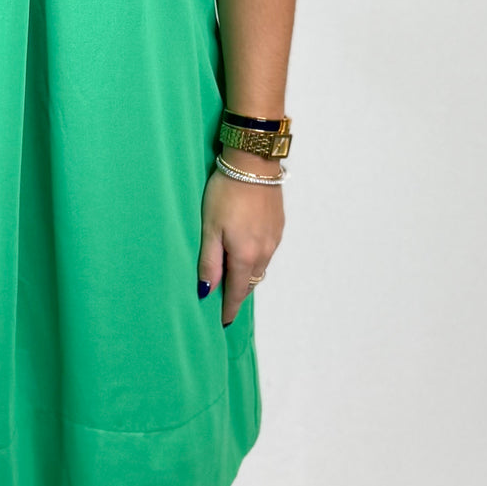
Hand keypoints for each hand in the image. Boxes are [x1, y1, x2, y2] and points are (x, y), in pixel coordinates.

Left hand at [197, 167, 284, 327]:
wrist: (253, 162)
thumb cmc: (226, 192)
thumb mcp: (209, 227)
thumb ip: (209, 261)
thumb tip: (206, 291)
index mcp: (245, 255)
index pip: (236, 292)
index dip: (229, 309)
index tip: (223, 323)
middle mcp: (264, 252)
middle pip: (249, 282)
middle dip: (237, 294)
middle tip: (224, 301)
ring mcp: (274, 239)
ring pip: (260, 268)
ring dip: (247, 276)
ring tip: (233, 279)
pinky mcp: (279, 226)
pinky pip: (267, 252)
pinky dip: (256, 259)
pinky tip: (247, 252)